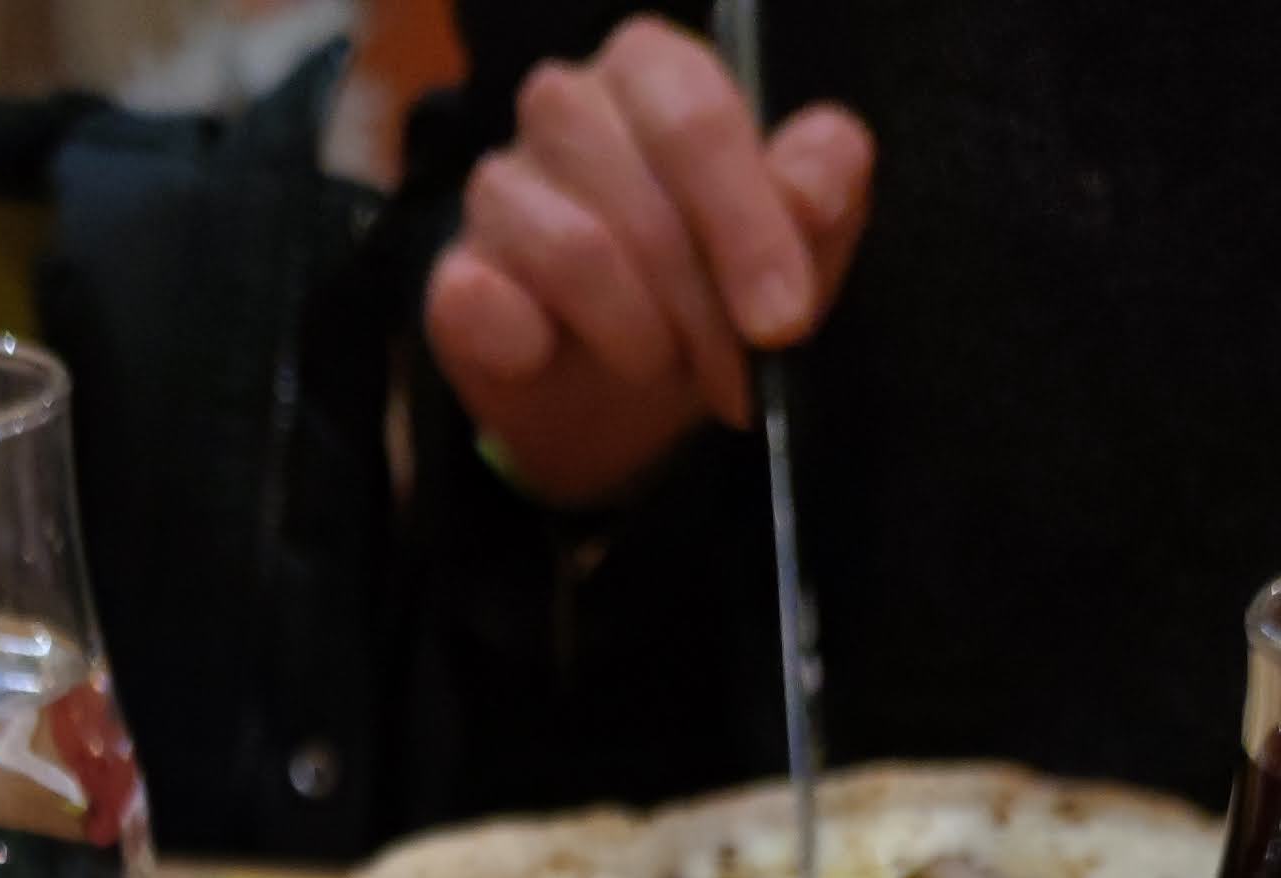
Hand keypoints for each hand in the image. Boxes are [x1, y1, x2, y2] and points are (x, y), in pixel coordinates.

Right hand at [423, 15, 873, 511]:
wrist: (615, 403)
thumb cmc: (705, 300)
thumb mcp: (789, 255)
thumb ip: (818, 198)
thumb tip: (825, 169)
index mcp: (652, 71)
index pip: (696, 115)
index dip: (746, 225)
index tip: (783, 321)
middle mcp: (567, 106)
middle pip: (637, 186)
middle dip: (701, 299)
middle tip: (735, 374)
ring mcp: (500, 187)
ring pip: (574, 250)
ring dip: (636, 332)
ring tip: (661, 364)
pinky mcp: (455, 276)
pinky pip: (486, 302)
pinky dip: (530, 346)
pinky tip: (555, 359)